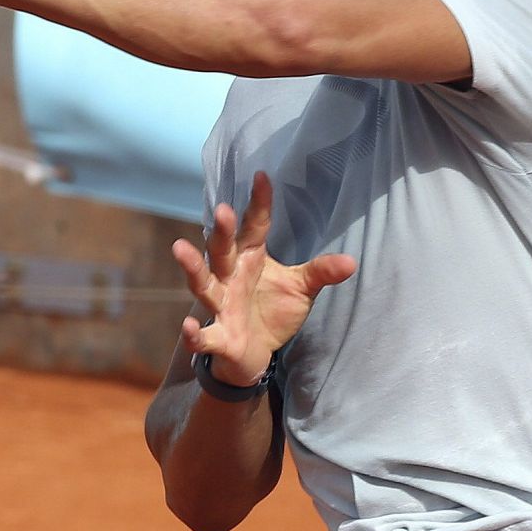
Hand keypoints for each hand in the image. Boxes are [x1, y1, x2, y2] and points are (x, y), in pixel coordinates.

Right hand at [172, 171, 355, 386]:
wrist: (253, 353)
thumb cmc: (271, 311)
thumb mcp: (301, 288)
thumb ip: (319, 272)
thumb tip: (351, 262)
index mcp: (249, 258)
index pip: (254, 226)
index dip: (258, 204)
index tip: (262, 176)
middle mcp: (230, 277)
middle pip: (222, 250)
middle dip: (221, 231)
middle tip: (223, 209)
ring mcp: (221, 305)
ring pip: (203, 284)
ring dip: (193, 268)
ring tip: (180, 248)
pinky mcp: (219, 337)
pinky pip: (205, 335)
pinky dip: (194, 333)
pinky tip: (189, 327)